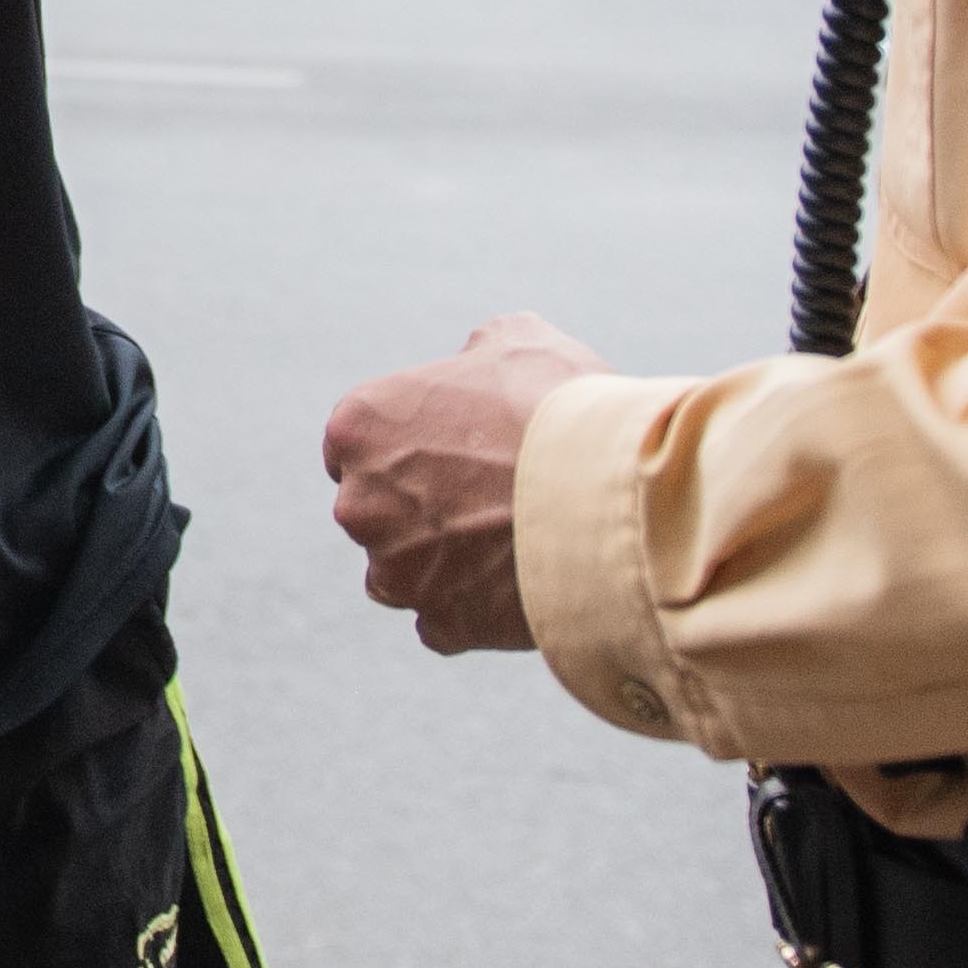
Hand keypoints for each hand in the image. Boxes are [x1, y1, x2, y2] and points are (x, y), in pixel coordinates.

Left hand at [322, 314, 608, 657]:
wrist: (611, 494)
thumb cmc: (561, 407)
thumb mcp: (521, 343)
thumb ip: (480, 352)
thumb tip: (481, 359)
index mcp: (359, 426)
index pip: (356, 442)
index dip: (406, 445)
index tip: (451, 449)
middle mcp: (359, 503)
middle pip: (376, 510)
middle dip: (421, 506)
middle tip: (489, 494)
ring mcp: (397, 572)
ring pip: (402, 572)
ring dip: (442, 562)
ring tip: (509, 541)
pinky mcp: (441, 625)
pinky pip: (443, 622)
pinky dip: (472, 610)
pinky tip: (516, 583)